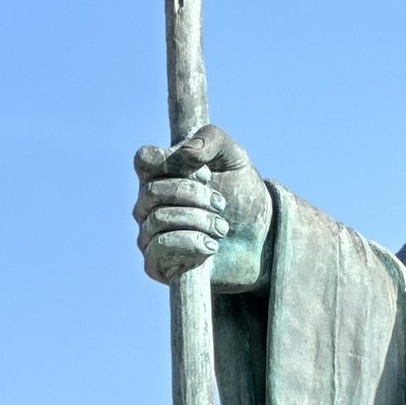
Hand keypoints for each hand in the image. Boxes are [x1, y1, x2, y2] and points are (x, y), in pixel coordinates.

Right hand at [132, 125, 273, 292]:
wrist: (261, 241)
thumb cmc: (242, 196)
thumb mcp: (235, 158)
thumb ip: (212, 139)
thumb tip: (187, 152)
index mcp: (161, 174)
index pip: (144, 159)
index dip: (173, 162)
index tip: (205, 171)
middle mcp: (148, 204)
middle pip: (153, 191)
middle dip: (195, 195)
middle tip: (222, 203)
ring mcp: (148, 234)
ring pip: (158, 220)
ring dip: (199, 221)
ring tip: (223, 227)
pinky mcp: (156, 264)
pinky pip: (159, 249)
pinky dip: (190, 243)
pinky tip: (211, 246)